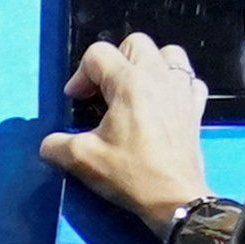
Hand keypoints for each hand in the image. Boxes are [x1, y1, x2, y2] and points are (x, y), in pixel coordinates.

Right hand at [48, 31, 215, 225]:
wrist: (175, 199)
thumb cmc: (131, 174)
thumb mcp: (83, 160)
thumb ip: (57, 146)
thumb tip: (48, 144)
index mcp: (129, 82)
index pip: (98, 54)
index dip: (80, 75)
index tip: (75, 102)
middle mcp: (158, 76)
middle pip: (135, 43)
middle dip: (114, 62)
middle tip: (103, 91)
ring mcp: (182, 90)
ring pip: (168, 54)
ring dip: (149, 65)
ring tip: (136, 90)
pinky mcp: (196, 108)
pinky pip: (188, 80)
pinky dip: (174, 84)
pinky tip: (163, 103)